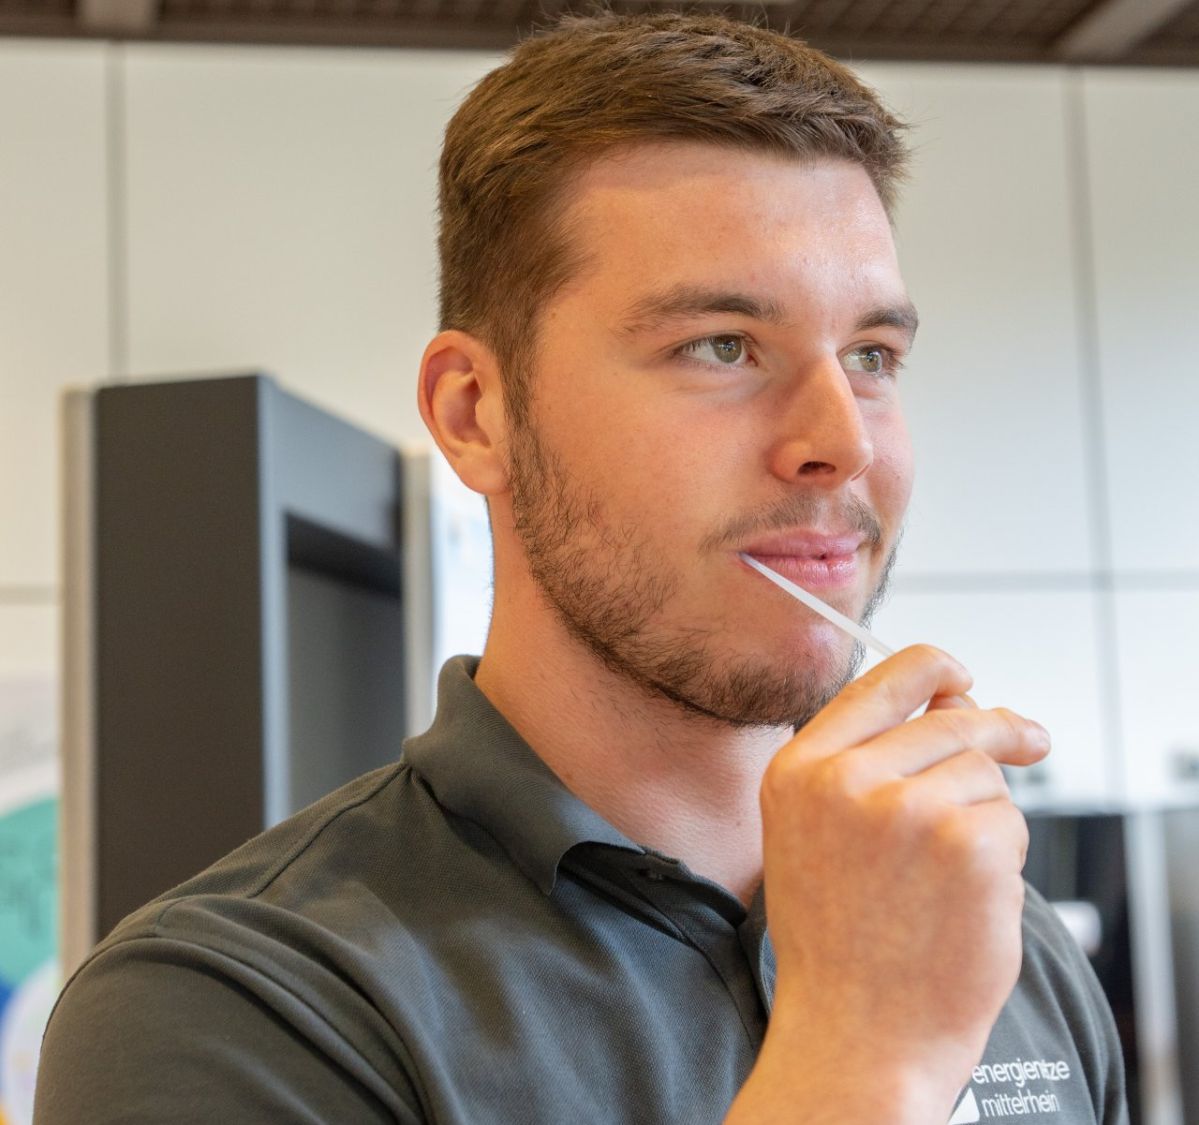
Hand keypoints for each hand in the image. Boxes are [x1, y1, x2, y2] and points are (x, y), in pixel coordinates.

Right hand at [728, 644, 1048, 1122]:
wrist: (856, 1034)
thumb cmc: (839, 942)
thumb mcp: (815, 834)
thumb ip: (864, 761)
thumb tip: (952, 699)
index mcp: (798, 771)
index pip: (880, 683)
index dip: (933, 668)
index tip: (965, 676)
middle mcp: (845, 779)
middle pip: (950, 718)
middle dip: (1000, 729)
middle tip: (1031, 740)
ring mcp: (907, 809)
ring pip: (984, 773)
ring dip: (985, 814)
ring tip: (947, 876)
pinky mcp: (967, 844)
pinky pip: (1009, 821)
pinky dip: (1002, 857)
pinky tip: (963, 898)